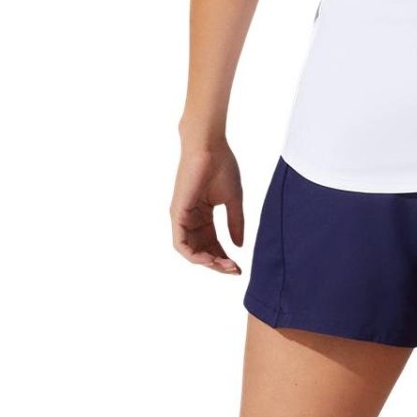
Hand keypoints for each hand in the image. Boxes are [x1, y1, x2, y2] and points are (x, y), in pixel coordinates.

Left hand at [171, 140, 244, 273]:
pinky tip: (209, 260)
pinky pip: (181, 243)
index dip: (224, 256)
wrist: (210, 146)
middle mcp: (190, 219)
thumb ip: (235, 223)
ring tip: (225, 266)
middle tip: (234, 270)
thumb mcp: (233, 199)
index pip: (212, 242)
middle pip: (202, 250)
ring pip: (190, 251)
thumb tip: (239, 246)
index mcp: (203, 214)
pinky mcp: (177, 214)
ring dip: (207, 263)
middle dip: (218, 263)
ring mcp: (182, 217)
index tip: (239, 267)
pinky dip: (194, 255)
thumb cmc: (222, 166)